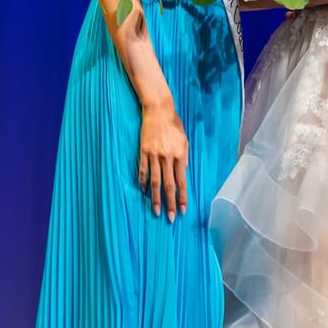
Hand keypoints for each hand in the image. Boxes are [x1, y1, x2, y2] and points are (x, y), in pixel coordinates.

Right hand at [138, 102, 188, 219]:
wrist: (159, 110)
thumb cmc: (174, 124)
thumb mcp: (185, 140)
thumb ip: (184, 157)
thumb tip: (182, 174)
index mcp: (180, 155)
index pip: (182, 181)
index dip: (182, 197)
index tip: (182, 210)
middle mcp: (167, 158)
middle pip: (169, 185)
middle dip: (170, 203)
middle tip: (169, 218)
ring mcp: (154, 155)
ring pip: (155, 181)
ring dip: (156, 198)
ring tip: (156, 211)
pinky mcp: (143, 151)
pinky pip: (142, 170)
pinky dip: (142, 182)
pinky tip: (143, 192)